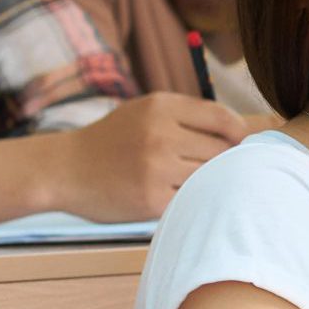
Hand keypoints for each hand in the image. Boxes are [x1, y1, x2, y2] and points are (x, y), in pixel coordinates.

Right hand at [62, 93, 247, 219]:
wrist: (64, 170)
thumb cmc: (112, 140)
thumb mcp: (145, 112)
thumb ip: (189, 116)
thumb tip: (244, 131)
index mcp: (161, 107)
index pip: (223, 119)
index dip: (240, 134)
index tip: (243, 145)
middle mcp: (160, 135)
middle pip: (221, 151)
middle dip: (222, 161)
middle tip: (210, 168)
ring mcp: (156, 168)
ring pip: (209, 177)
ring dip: (206, 182)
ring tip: (189, 182)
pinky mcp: (152, 199)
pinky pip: (190, 200)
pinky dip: (189, 201)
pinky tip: (175, 196)